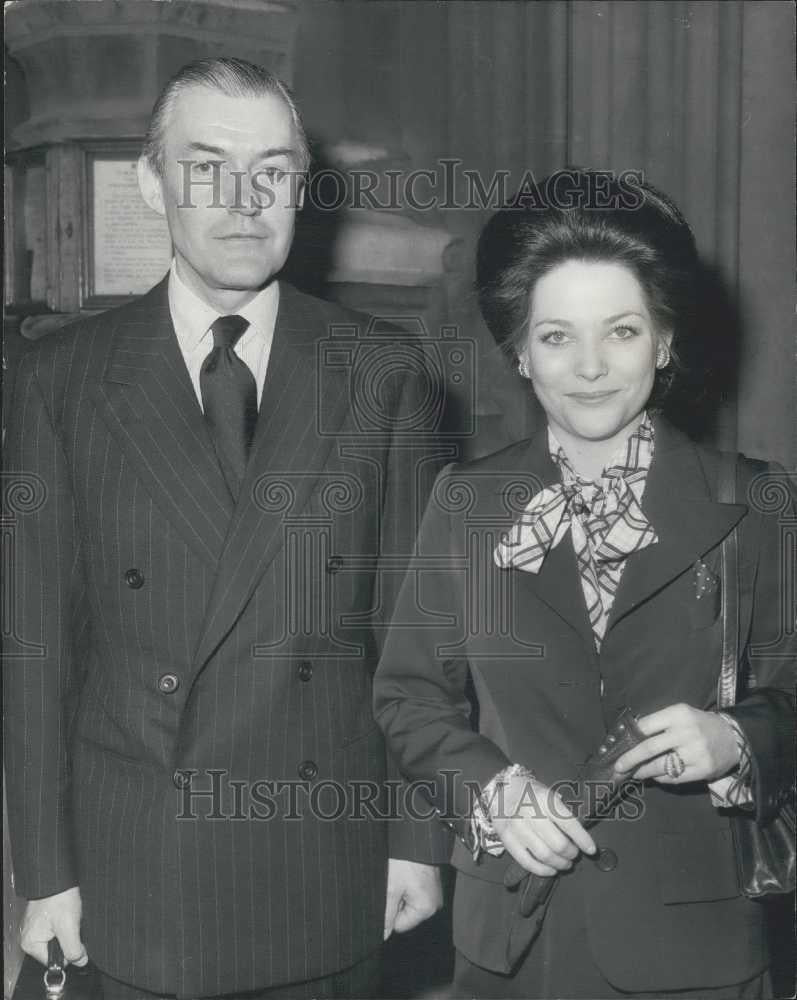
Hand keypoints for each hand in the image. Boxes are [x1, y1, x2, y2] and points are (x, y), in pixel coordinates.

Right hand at [20, 886, 87, 966]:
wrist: (57, 876)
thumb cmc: (59, 897)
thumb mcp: (69, 927)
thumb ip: (73, 949)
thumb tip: (80, 961)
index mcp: (31, 944)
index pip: (54, 961)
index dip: (69, 951)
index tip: (73, 936)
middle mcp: (31, 937)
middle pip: (57, 950)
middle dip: (68, 938)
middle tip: (70, 923)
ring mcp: (37, 927)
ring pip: (59, 938)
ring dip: (68, 929)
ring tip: (68, 915)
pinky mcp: (44, 919)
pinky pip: (58, 928)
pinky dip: (66, 922)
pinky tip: (66, 912)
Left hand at [383, 859, 442, 939]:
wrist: (416, 838)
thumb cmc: (406, 860)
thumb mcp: (391, 889)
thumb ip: (386, 915)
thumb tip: (383, 935)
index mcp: (427, 908)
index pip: (400, 925)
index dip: (390, 911)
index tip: (389, 894)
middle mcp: (434, 903)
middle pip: (404, 914)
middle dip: (396, 900)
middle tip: (394, 883)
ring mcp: (433, 893)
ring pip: (407, 901)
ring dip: (399, 891)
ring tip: (399, 876)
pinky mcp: (429, 883)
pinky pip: (413, 891)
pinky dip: (405, 884)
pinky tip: (403, 873)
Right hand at [490, 773, 595, 877]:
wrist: (501, 788)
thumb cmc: (531, 792)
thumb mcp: (549, 793)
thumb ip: (563, 812)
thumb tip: (580, 836)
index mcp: (544, 799)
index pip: (568, 823)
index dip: (583, 839)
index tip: (592, 850)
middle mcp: (529, 813)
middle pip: (558, 844)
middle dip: (571, 853)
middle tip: (574, 854)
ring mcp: (516, 828)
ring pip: (544, 855)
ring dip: (559, 864)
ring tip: (565, 863)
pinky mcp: (507, 839)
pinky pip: (526, 862)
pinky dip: (542, 870)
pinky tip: (551, 870)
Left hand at [614, 703, 739, 783]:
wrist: (733, 737)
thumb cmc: (699, 724)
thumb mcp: (681, 714)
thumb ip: (659, 723)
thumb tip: (631, 738)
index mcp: (679, 714)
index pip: (646, 725)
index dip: (629, 737)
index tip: (618, 746)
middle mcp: (686, 732)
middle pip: (649, 747)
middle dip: (629, 759)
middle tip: (618, 767)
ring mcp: (695, 752)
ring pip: (660, 766)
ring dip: (642, 771)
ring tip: (633, 773)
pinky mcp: (703, 769)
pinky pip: (674, 778)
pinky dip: (661, 778)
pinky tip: (655, 776)